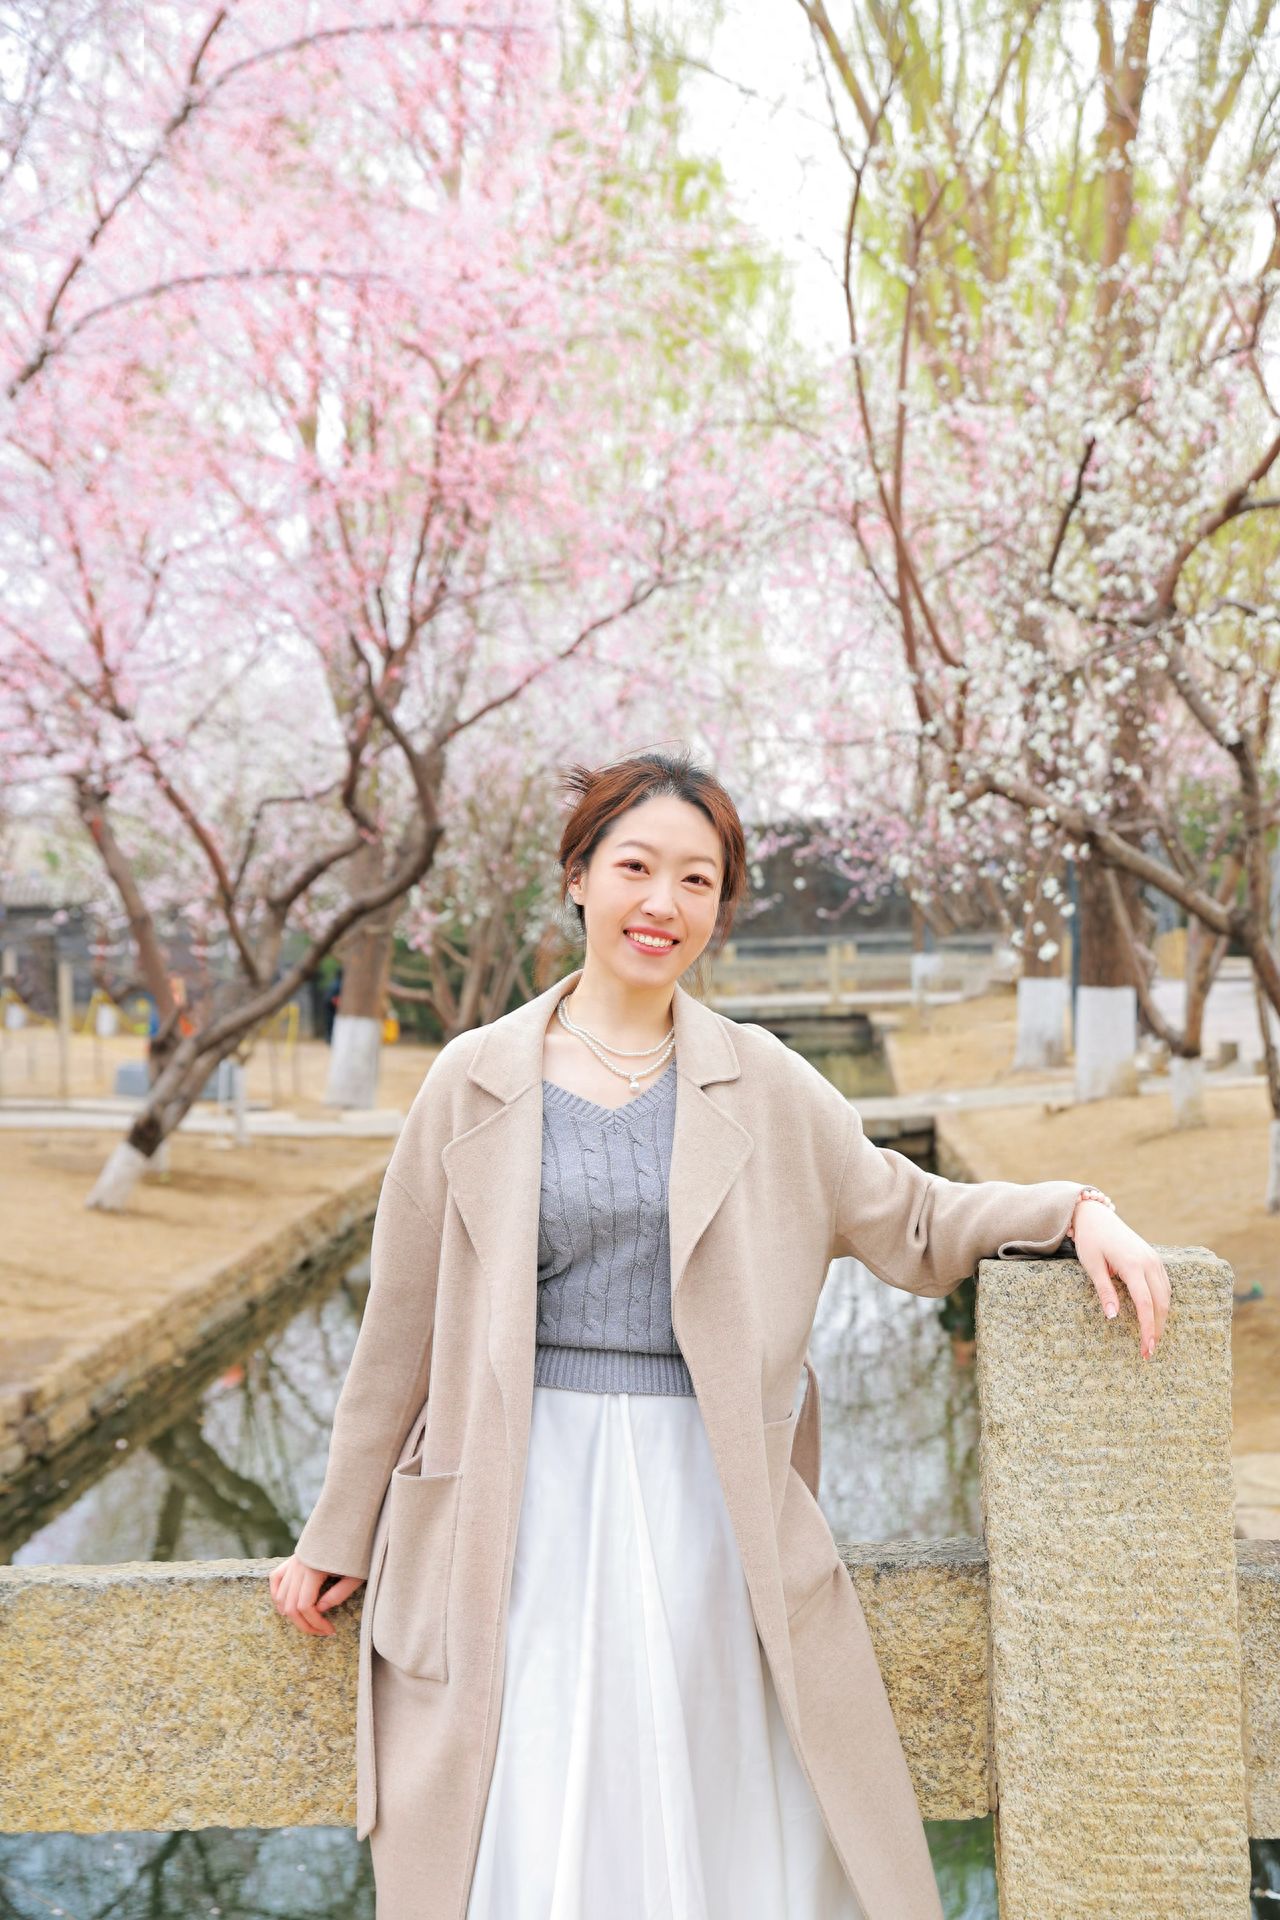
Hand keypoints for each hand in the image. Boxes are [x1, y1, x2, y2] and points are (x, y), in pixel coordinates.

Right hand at [269, 1552, 363, 1636]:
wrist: (350, 1526)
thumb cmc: (358, 1551)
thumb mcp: (355, 1575)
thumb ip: (338, 1594)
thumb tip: (319, 1610)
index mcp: (314, 1569)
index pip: (305, 1606)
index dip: (316, 1623)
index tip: (330, 1631)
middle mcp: (298, 1566)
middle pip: (290, 1606)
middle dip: (304, 1625)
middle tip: (321, 1632)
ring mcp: (293, 1562)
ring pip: (281, 1596)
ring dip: (292, 1615)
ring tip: (309, 1622)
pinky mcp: (292, 1559)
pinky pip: (276, 1579)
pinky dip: (278, 1596)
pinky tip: (286, 1608)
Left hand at [1070, 1198, 1169, 1359]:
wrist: (1097, 1215)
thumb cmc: (1090, 1240)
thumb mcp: (1092, 1265)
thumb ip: (1104, 1291)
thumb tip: (1113, 1317)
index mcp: (1133, 1264)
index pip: (1145, 1304)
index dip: (1147, 1328)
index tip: (1146, 1349)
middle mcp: (1149, 1262)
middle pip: (1161, 1303)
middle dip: (1157, 1329)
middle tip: (1149, 1351)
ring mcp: (1154, 1259)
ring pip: (1166, 1295)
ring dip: (1162, 1318)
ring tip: (1152, 1339)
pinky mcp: (1155, 1259)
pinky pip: (1164, 1285)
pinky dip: (1162, 1304)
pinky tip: (1155, 1317)